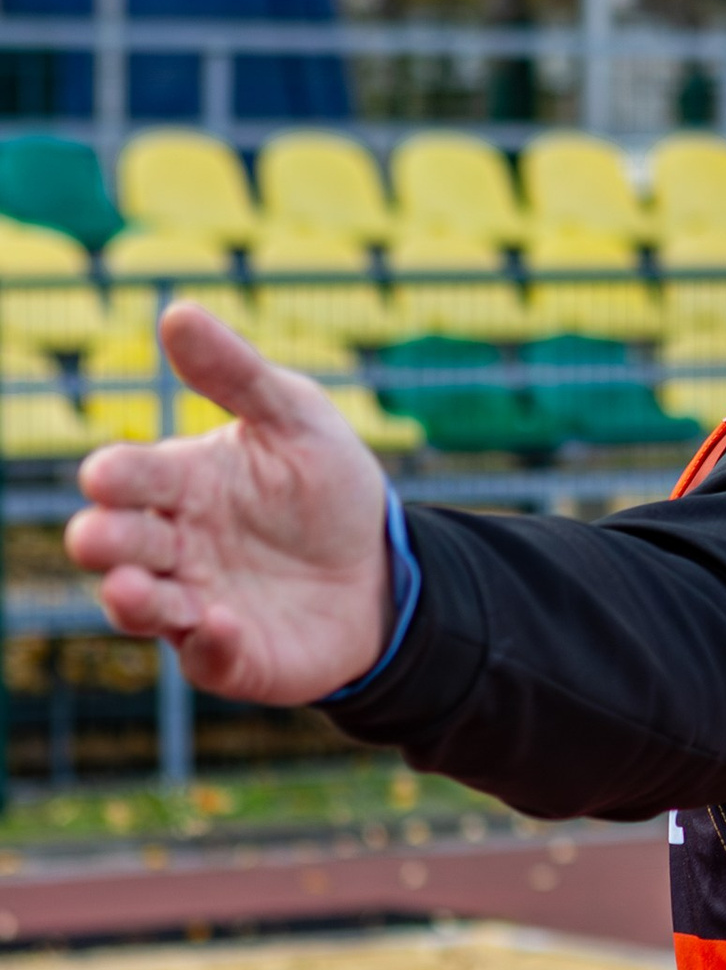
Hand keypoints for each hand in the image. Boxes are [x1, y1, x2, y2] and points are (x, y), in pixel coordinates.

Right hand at [66, 303, 393, 703]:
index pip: (132, 477)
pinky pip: (208, 657)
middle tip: (96, 537)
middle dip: (105, 541)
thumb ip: (237, 374)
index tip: (105, 475)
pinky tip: (221, 624)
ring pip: (145, 606)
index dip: (116, 477)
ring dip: (133, 601)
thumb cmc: (325, 487)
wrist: (385, 568)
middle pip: (122, 543)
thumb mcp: (295, 418)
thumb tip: (176, 312)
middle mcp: (174, 546)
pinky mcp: (233, 656)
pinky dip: (210, 645)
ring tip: (130, 592)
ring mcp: (198, 603)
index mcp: (180, 483)